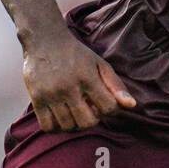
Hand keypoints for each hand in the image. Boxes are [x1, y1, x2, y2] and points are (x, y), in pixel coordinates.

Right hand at [22, 33, 136, 131]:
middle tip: (88, 109)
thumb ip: (116, 85)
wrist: (44, 39)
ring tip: (74, 111)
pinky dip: (56, 127)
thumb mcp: (99, 64)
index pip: (108, 108)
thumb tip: (132, 106)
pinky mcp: (36, 98)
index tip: (103, 103)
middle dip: (92, 120)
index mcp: (87, 76)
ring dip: (75, 124)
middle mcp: (68, 86)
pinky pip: (48, 127)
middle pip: (87, 123)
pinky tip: (60, 116)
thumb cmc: (76, 54)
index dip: (110, 110)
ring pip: (68, 126)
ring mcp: (51, 94)